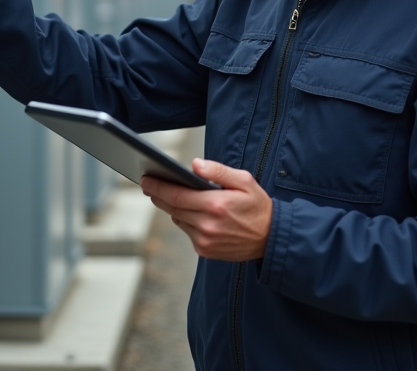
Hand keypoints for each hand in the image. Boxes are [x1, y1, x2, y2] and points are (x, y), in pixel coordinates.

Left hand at [141, 159, 272, 261]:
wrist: (271, 238)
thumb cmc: (257, 206)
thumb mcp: (244, 180)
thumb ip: (218, 171)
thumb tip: (194, 164)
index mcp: (215, 204)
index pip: (176, 195)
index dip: (157, 186)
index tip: (145, 179)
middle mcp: (207, 225)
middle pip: (172, 208)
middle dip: (158, 195)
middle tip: (149, 184)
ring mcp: (205, 240)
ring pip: (178, 220)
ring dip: (172, 208)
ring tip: (170, 195)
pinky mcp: (205, 251)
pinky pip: (187, 232)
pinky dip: (186, 221)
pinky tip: (192, 212)